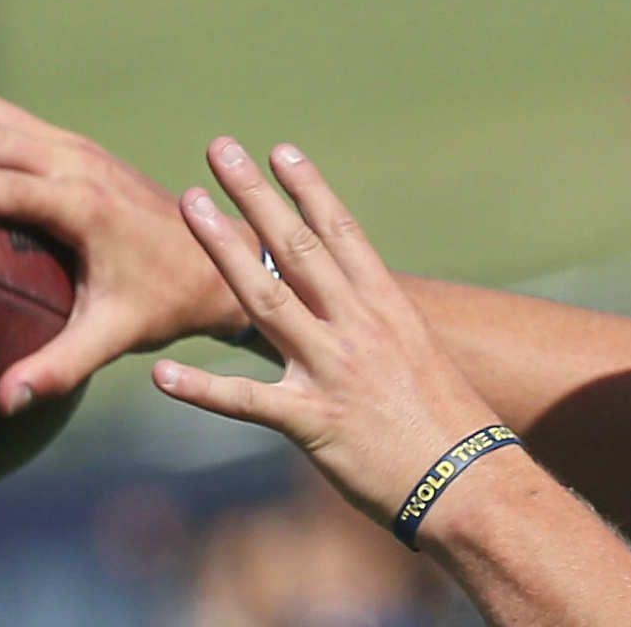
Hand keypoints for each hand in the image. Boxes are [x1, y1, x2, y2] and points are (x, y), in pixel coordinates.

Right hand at [0, 91, 247, 414]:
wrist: (215, 256)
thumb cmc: (162, 302)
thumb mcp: (116, 337)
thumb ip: (61, 366)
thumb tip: (3, 402)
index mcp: (87, 205)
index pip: (14, 186)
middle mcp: (77, 164)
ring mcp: (72, 148)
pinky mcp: (68, 146)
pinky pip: (1, 119)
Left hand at [152, 137, 503, 527]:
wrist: (469, 481)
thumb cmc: (449, 425)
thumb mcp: (418, 359)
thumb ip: (379, 331)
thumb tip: (353, 310)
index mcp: (387, 308)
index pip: (342, 233)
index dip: (309, 189)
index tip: (281, 151)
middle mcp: (359, 328)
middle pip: (298, 247)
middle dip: (256, 195)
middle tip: (221, 149)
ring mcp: (334, 371)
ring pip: (266, 300)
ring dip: (223, 250)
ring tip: (190, 206)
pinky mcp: (314, 421)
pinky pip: (247, 401)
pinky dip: (202, 389)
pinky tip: (161, 374)